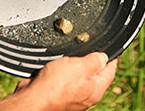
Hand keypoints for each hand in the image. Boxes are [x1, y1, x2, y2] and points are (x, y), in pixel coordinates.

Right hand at [0, 52, 116, 110]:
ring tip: (76, 54)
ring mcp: (74, 93)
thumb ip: (93, 61)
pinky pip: (69, 78)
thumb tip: (103, 57)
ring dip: (79, 64)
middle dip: (94, 60)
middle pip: (96, 73)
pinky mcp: (61, 91)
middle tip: (91, 47)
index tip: (110, 49)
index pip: (110, 70)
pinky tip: (63, 64)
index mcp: (95, 88)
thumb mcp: (79, 67)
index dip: (110, 58)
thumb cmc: (55, 85)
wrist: (34, 97)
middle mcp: (86, 93)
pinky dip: (68, 70)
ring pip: (81, 75)